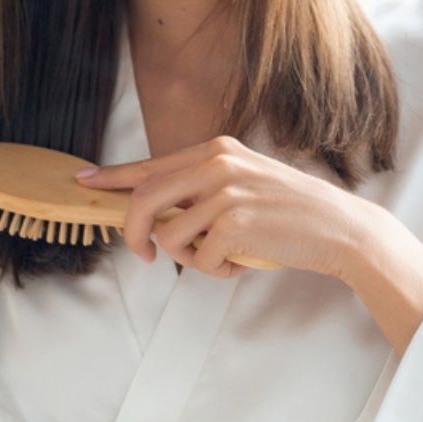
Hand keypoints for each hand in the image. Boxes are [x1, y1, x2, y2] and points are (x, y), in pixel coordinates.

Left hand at [74, 137, 370, 277]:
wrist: (339, 228)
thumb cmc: (290, 211)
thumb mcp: (244, 184)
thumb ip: (202, 189)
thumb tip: (153, 213)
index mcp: (217, 150)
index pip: (151, 165)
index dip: (112, 177)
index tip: (84, 182)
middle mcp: (217, 164)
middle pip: (144, 200)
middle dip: (133, 234)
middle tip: (147, 255)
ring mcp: (227, 192)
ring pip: (171, 236)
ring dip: (190, 259)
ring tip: (225, 257)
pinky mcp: (236, 223)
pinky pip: (200, 260)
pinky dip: (217, 271)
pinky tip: (244, 262)